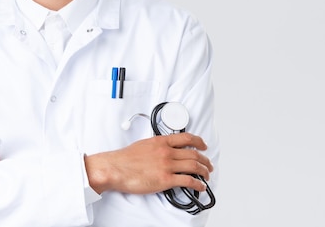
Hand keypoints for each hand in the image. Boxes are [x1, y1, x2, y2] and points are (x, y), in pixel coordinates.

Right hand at [84, 133, 212, 194]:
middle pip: (193, 154)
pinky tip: (200, 186)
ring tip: (206, 175)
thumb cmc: (125, 158)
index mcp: (161, 141)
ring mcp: (167, 165)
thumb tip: (164, 150)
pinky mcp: (165, 179)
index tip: (203, 146)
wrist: (116, 168)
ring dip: (204, 171)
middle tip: (208, 164)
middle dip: (204, 160)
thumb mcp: (144, 144)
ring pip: (194, 166)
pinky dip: (198, 184)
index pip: (187, 138)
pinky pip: (188, 181)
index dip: (199, 142)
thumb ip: (157, 146)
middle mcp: (166, 152)